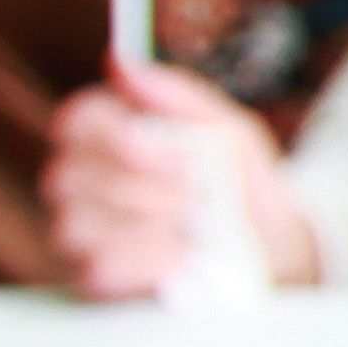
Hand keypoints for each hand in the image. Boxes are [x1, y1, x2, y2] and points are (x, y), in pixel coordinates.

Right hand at [43, 58, 316, 294]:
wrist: (278, 251)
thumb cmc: (242, 186)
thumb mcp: (229, 133)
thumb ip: (178, 96)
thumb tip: (121, 64)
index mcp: (106, 138)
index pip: (76, 120)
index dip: (119, 134)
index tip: (175, 151)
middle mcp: (79, 183)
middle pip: (69, 174)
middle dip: (149, 187)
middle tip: (199, 197)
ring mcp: (79, 234)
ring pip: (79, 222)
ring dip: (152, 224)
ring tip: (195, 228)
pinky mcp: (93, 281)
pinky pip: (99, 267)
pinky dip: (150, 260)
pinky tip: (182, 257)